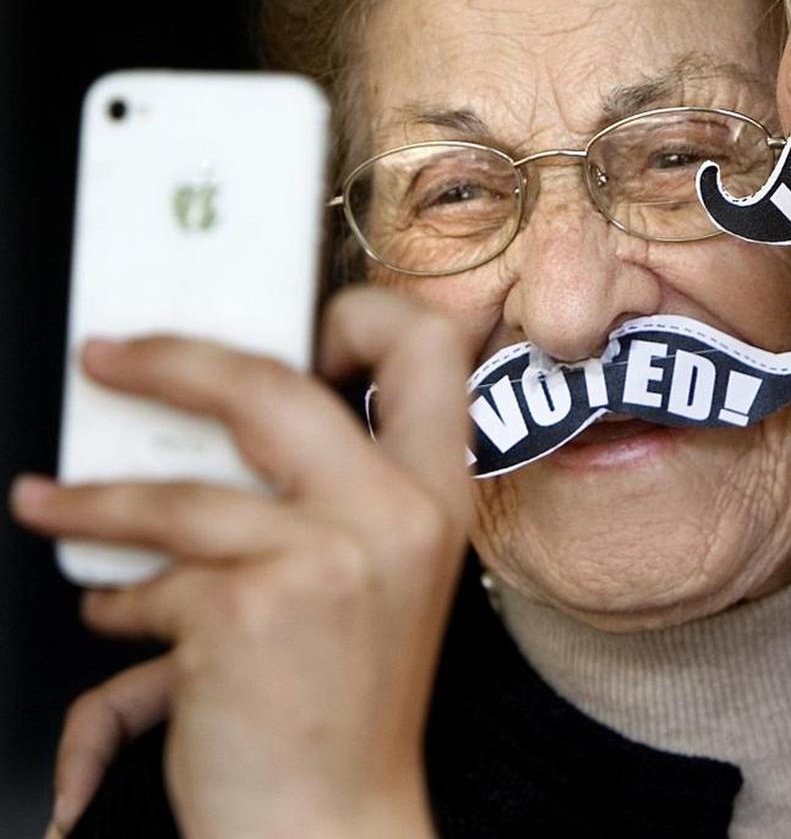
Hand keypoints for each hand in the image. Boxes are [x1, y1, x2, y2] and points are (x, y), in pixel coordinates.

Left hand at [13, 286, 472, 838]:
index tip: (297, 323)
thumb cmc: (347, 700)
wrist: (330, 826)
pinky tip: (113, 611)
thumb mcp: (377, 573)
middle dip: (173, 360)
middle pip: (272, 385)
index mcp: (436, 492)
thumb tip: (218, 421)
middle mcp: (397, 512)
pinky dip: (119, 596)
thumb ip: (330, 491)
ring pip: (180, 493)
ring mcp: (328, 556)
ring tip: (46, 502)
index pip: (426, 348)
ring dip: (93, 499)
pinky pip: (153, 578)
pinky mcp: (249, 610)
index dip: (361, 311)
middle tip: (110, 358)